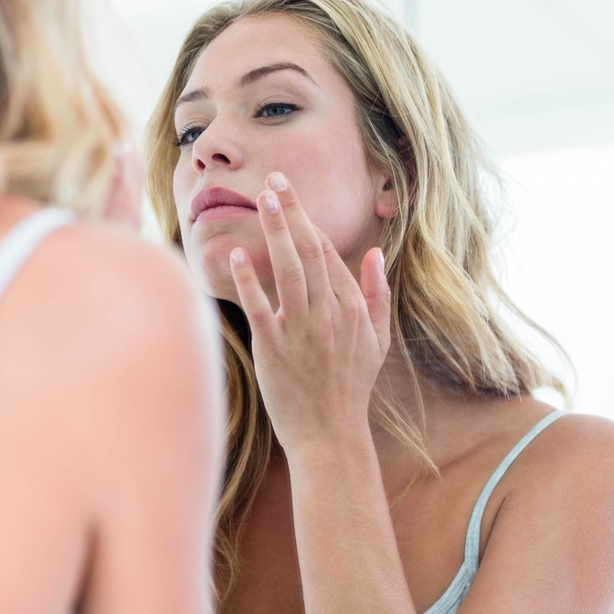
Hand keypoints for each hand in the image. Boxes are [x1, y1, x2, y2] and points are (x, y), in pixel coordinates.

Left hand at [229, 172, 390, 451]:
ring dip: (276, 232)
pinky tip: (236, 256)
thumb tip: (375, 253)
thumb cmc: (351, 387)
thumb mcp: (377, 340)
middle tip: (274, 179)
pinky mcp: (275, 348)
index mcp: (352, 308)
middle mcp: (330, 313)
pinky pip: (261, 307)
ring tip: (263, 200)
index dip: (307, 219)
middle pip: (309, 252)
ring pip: (289, 270)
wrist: (330, 434)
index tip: (290, 192)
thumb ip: (377, 294)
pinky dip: (249, 281)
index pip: (328, 252)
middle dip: (292, 212)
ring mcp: (302, 330)